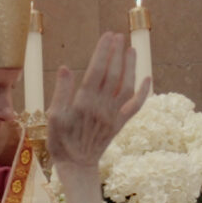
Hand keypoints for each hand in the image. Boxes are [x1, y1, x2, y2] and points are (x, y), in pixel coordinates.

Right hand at [46, 31, 153, 169]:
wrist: (77, 166)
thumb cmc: (61, 142)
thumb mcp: (53, 117)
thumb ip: (61, 92)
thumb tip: (65, 68)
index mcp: (84, 103)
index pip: (96, 71)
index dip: (103, 52)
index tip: (107, 36)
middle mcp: (101, 107)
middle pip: (113, 75)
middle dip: (117, 54)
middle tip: (119, 36)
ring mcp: (113, 115)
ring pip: (126, 86)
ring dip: (131, 67)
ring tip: (132, 50)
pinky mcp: (120, 123)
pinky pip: (135, 107)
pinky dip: (144, 93)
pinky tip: (148, 79)